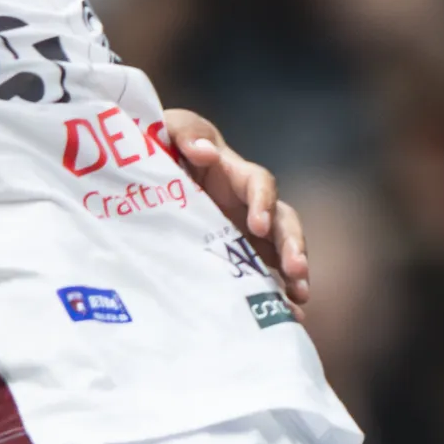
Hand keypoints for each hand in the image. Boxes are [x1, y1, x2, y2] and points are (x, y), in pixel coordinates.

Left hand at [156, 106, 312, 305]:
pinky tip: (288, 315)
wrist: (144, 172)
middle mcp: (247, 203)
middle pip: (283, 221)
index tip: (257, 225)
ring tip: (300, 298)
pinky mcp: (237, 254)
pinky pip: (264, 273)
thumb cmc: (158, 142)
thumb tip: (206, 153)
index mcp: (232, 172)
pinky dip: (278, 292)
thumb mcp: (167, 128)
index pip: (260, 183)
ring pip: (281, 250)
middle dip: (293, 244)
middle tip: (297, 270)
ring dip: (295, 271)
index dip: (263, 202)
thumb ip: (185, 132)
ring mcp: (245, 230)